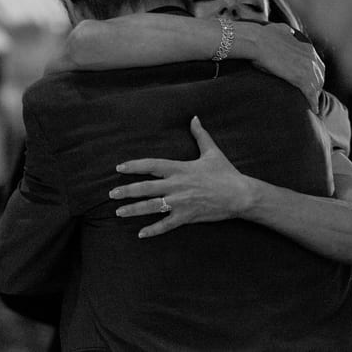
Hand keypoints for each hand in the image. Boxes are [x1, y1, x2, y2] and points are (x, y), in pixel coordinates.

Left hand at [109, 116, 253, 237]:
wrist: (241, 195)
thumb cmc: (226, 173)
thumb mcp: (212, 152)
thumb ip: (200, 135)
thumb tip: (194, 117)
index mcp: (180, 168)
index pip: (152, 165)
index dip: (134, 166)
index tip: (119, 168)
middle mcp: (177, 185)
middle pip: (146, 187)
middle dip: (127, 190)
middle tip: (110, 193)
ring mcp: (181, 202)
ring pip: (152, 206)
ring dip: (133, 210)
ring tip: (118, 212)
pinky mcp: (187, 216)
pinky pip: (167, 224)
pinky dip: (153, 230)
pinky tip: (140, 234)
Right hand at [248, 23, 324, 111]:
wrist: (257, 41)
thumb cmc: (263, 35)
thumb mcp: (279, 29)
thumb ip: (287, 32)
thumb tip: (288, 31)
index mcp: (307, 48)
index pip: (317, 65)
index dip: (314, 74)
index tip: (309, 80)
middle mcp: (311, 58)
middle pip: (319, 77)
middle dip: (316, 86)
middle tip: (311, 95)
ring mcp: (307, 69)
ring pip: (316, 87)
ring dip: (314, 96)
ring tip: (311, 104)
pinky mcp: (301, 79)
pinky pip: (311, 94)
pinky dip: (313, 103)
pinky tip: (313, 110)